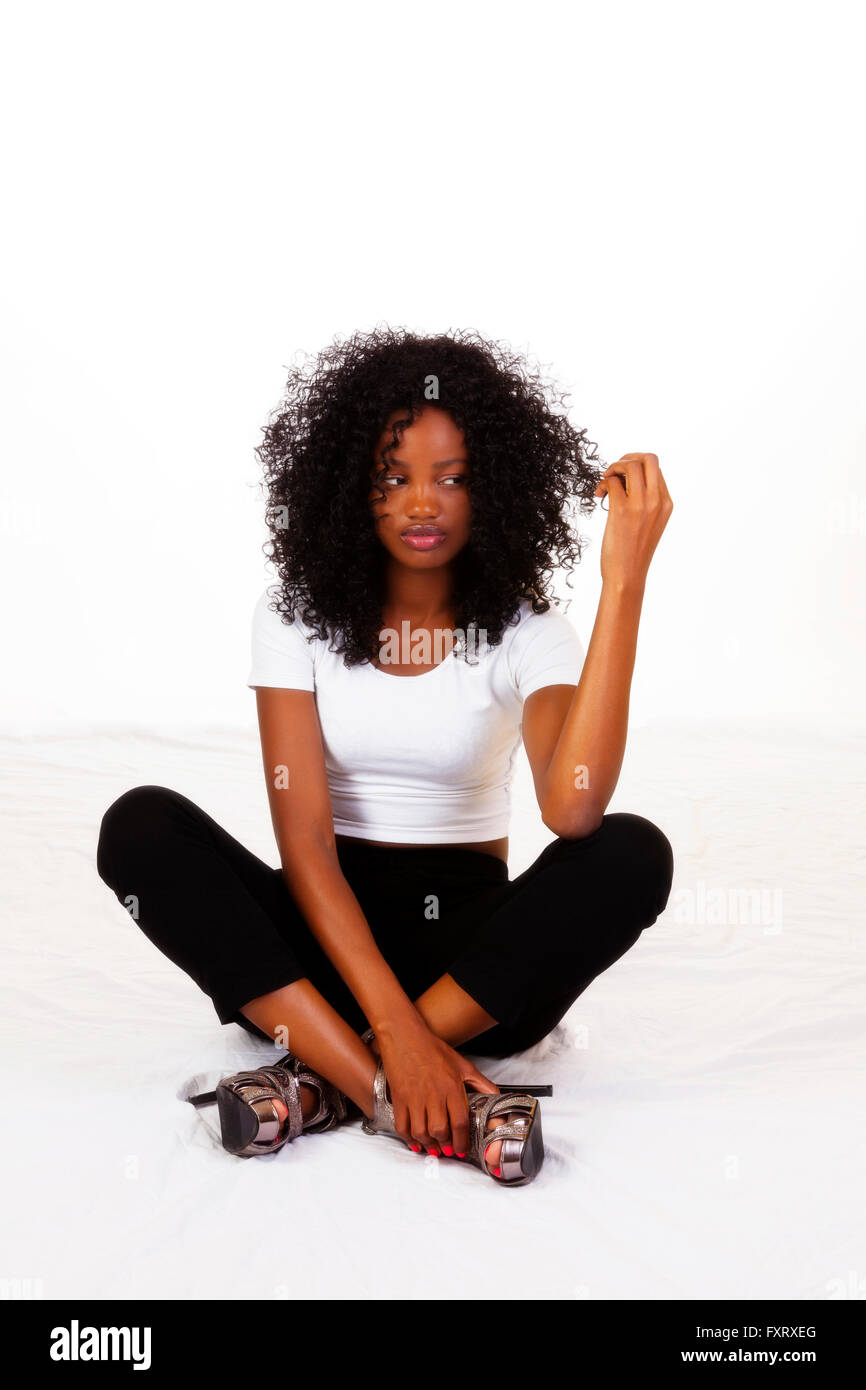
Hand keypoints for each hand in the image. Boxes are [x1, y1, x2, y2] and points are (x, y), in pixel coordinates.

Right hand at [375, 1016, 499, 1157]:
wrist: (405, 1037)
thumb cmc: (433, 1049)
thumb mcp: (463, 1065)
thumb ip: (482, 1084)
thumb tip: (497, 1098)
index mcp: (451, 1087)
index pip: (460, 1122)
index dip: (463, 1140)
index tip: (463, 1149)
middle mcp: (433, 1095)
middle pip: (440, 1131)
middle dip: (447, 1146)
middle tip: (450, 1151)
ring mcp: (414, 1099)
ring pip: (421, 1132)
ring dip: (429, 1145)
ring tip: (436, 1148)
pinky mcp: (399, 1099)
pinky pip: (402, 1127)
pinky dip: (409, 1139)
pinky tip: (416, 1143)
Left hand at [594, 452, 672, 590]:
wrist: (627, 575)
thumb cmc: (634, 552)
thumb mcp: (651, 524)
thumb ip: (647, 502)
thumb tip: (627, 480)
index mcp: (666, 503)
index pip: (656, 469)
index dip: (636, 466)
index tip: (622, 476)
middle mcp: (657, 501)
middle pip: (649, 459)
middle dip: (628, 457)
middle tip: (614, 470)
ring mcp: (641, 505)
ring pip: (630, 465)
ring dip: (613, 467)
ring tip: (605, 481)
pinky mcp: (622, 510)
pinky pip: (612, 482)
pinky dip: (603, 483)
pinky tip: (599, 495)